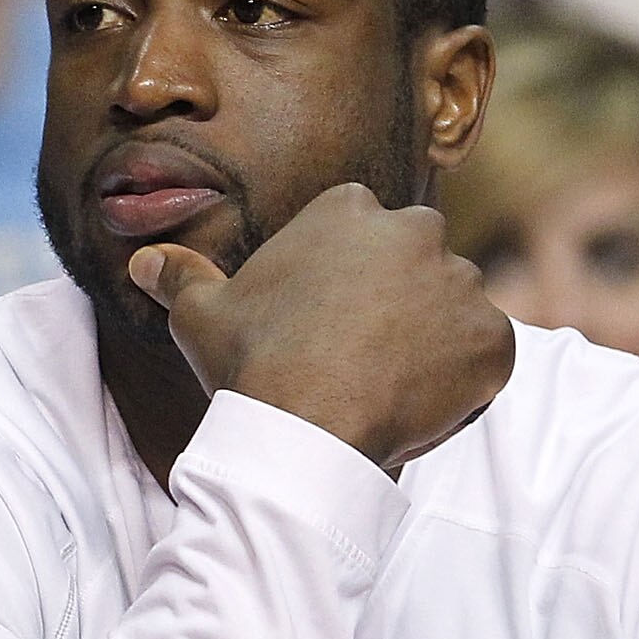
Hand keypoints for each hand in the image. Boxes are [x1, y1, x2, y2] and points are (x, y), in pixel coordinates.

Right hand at [130, 183, 513, 470]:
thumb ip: (180, 277)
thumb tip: (145, 260)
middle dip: (396, 298)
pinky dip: (462, 380)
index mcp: (350, 209)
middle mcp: (416, 232)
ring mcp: (462, 286)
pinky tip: (415, 405)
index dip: (344, 276)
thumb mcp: (202, 314)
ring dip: (430, 339)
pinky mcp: (493, 341)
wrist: (303, 430)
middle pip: (414, 261)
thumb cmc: (253, 362)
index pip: (360, 229)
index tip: (322, 316)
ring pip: (452, 309)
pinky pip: (485, 357)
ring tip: (383, 384)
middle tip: (357, 351)